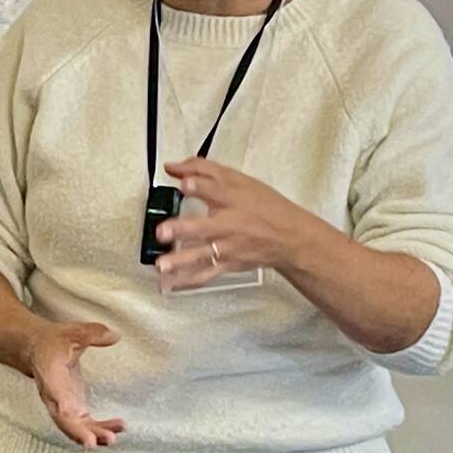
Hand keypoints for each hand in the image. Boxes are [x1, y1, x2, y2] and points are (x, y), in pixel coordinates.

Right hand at [25, 320, 123, 447]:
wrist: (36, 349)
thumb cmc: (52, 342)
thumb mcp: (71, 333)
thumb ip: (92, 334)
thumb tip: (115, 336)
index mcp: (51, 380)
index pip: (57, 401)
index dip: (66, 414)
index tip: (77, 424)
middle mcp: (55, 398)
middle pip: (67, 422)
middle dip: (83, 433)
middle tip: (103, 440)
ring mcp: (65, 406)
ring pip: (78, 427)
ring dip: (96, 434)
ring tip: (116, 435)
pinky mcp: (74, 408)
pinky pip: (86, 424)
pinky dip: (102, 429)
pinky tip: (119, 427)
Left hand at [155, 158, 322, 291]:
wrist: (289, 238)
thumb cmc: (263, 208)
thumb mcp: (238, 181)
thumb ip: (202, 170)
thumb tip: (172, 167)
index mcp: (232, 199)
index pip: (215, 189)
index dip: (199, 185)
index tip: (184, 183)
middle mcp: (228, 224)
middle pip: (204, 226)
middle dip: (183, 229)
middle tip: (164, 231)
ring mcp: (227, 247)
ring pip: (202, 255)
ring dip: (180, 261)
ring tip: (162, 264)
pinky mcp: (227, 264)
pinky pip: (205, 275)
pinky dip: (186, 281)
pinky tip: (168, 285)